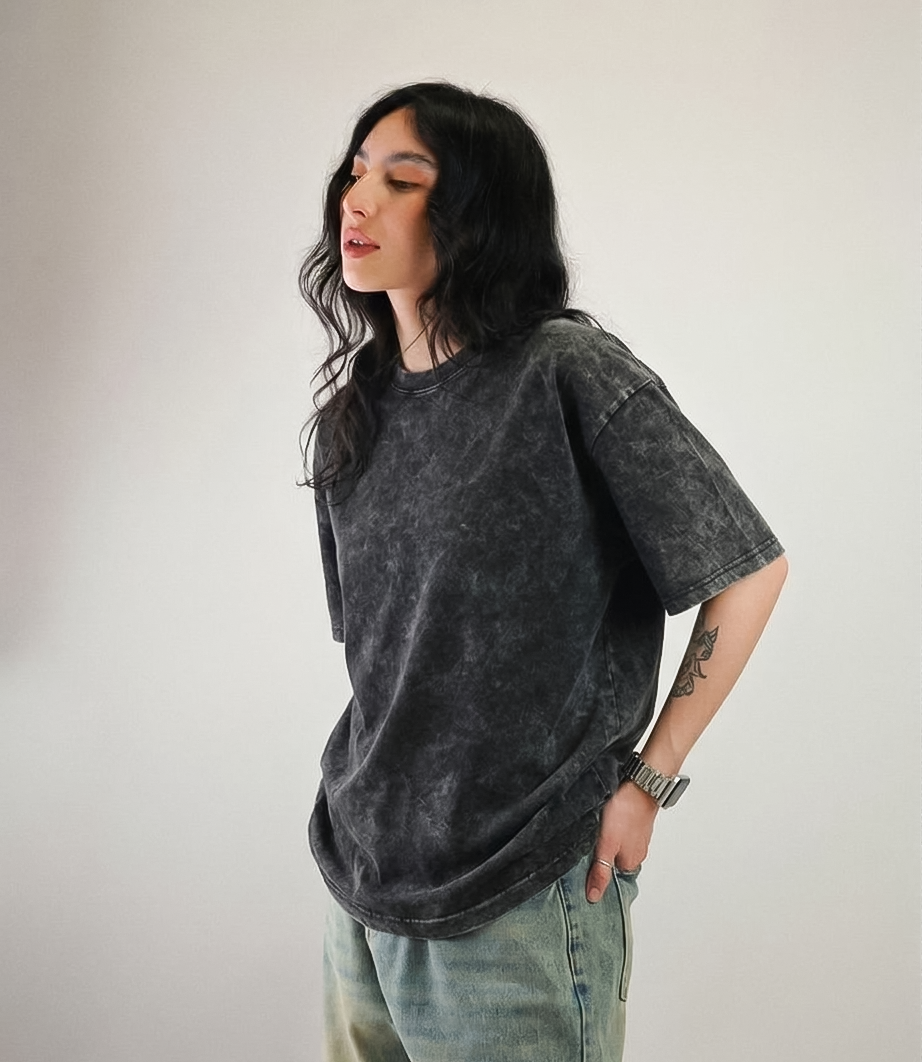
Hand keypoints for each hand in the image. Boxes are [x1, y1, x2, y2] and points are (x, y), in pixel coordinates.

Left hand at [585, 782, 657, 902]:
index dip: (594, 869)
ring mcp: (637, 835)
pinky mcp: (634, 820)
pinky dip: (612, 826)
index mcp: (631, 863)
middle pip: (612, 859)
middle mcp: (637, 852)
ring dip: (605, 838)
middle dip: (599, 853)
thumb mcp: (607, 845)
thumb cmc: (625, 812)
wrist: (641, 784)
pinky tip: (604, 818)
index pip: (609, 875)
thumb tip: (594, 897)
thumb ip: (601, 871)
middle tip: (585, 842)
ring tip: (594, 829)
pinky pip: (620, 828)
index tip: (581, 863)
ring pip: (616, 842)